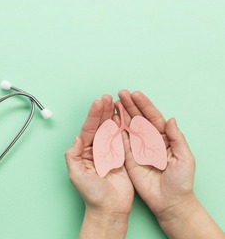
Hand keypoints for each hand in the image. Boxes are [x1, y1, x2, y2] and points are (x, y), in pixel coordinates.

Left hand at [65, 95, 133, 237]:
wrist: (109, 208)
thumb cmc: (91, 194)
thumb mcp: (76, 175)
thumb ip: (72, 155)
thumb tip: (76, 137)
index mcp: (85, 150)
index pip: (89, 128)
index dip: (93, 115)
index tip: (98, 102)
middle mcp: (97, 148)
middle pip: (101, 125)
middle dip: (103, 110)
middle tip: (108, 97)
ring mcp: (110, 151)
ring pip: (112, 129)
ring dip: (114, 115)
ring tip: (116, 101)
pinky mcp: (123, 156)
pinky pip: (123, 139)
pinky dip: (124, 127)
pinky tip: (125, 116)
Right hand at [116, 90, 195, 219]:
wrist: (170, 202)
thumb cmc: (181, 181)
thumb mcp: (184, 158)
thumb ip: (177, 138)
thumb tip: (171, 119)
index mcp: (163, 137)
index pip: (152, 117)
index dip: (144, 105)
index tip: (135, 94)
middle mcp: (149, 140)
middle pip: (138, 118)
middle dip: (129, 105)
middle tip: (120, 93)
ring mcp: (138, 148)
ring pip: (128, 127)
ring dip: (121, 114)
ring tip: (113, 102)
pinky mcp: (129, 158)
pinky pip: (121, 142)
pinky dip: (116, 131)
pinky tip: (110, 120)